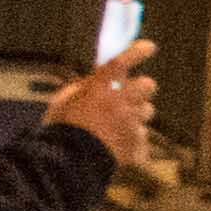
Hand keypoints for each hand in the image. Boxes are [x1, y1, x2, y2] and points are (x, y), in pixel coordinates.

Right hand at [42, 39, 161, 163]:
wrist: (68, 164)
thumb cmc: (61, 130)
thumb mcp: (62, 102)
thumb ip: (82, 87)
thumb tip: (95, 78)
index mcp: (99, 89)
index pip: (122, 62)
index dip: (137, 52)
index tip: (149, 47)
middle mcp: (120, 102)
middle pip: (148, 85)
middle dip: (142, 87)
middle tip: (130, 94)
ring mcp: (131, 123)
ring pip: (147, 110)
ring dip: (137, 114)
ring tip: (117, 125)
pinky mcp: (137, 143)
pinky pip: (142, 136)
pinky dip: (133, 139)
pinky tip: (117, 145)